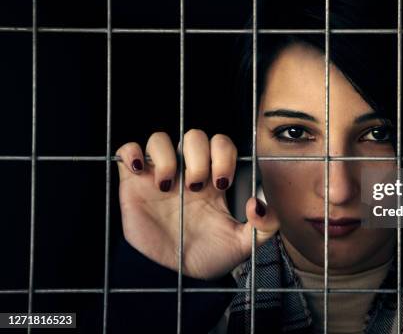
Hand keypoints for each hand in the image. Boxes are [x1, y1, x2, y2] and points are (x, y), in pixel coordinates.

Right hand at [115, 130, 279, 278]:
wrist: (174, 276)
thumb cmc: (207, 256)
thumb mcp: (244, 244)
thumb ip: (265, 226)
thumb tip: (258, 204)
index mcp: (213, 179)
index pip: (221, 144)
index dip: (223, 155)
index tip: (222, 183)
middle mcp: (186, 171)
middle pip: (193, 136)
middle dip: (198, 157)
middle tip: (196, 187)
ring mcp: (159, 175)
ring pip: (160, 138)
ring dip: (166, 157)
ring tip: (167, 184)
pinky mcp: (133, 183)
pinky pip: (127, 150)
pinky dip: (132, 152)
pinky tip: (139, 171)